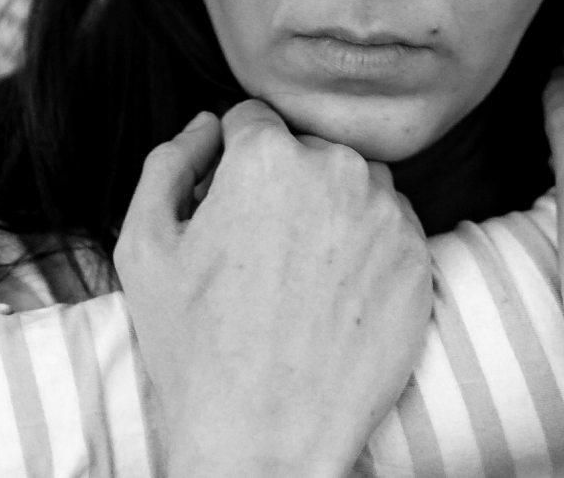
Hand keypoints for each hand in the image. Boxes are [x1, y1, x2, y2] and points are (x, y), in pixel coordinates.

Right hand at [115, 101, 432, 477]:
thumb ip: (169, 163)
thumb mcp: (144, 247)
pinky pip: (391, 226)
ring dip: (332, 208)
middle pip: (306, 149)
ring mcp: (386, 213)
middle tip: (260, 251)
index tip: (227, 208)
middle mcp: (336, 169)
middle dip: (284, 182)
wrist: (267, 441)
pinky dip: (367, 247)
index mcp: (267, 156)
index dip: (231, 162)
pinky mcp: (419, 257)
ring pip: (354, 182)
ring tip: (300, 276)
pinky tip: (335, 296)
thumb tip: (206, 124)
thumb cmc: (195, 349)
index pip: (252, 121)